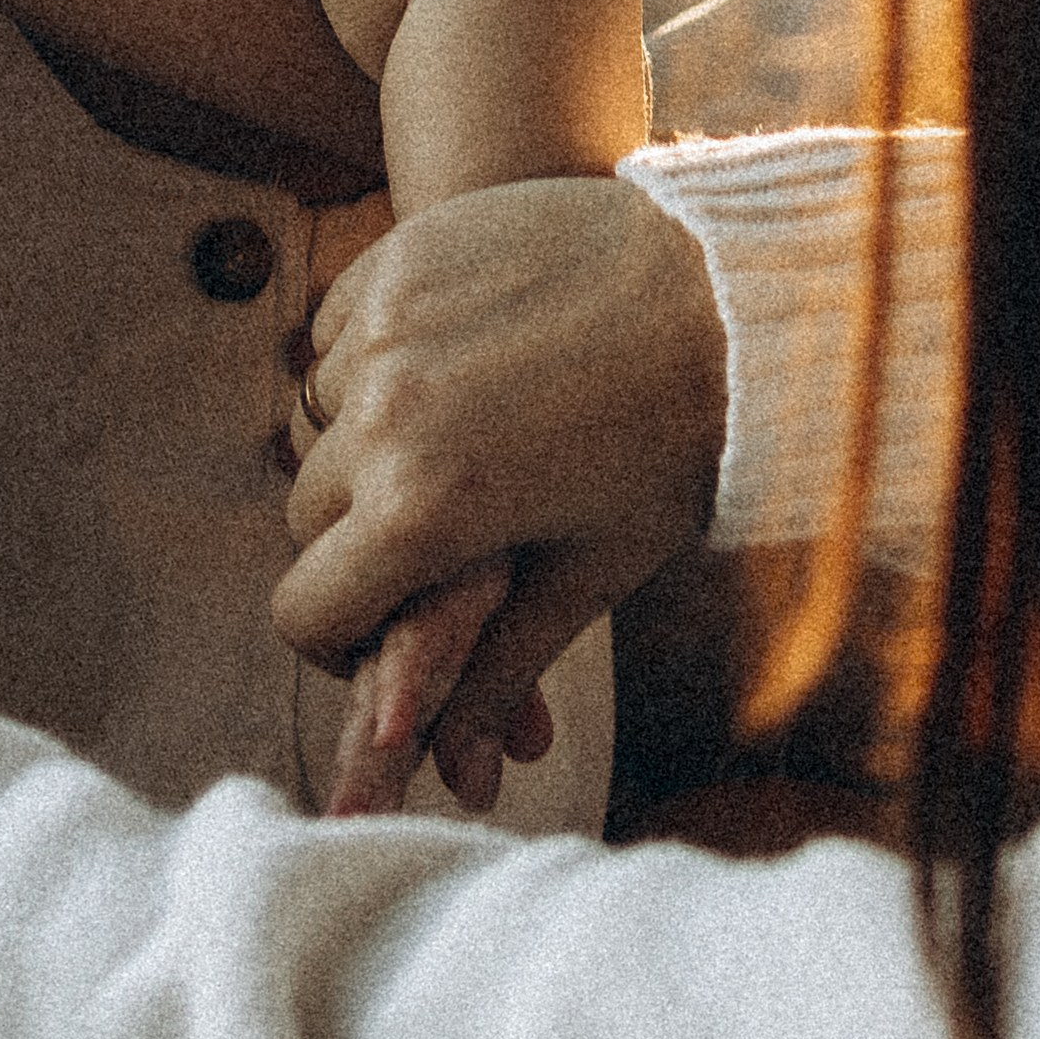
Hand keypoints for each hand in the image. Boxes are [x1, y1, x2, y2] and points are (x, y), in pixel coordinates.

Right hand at [274, 176, 726, 808]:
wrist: (735, 291)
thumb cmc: (674, 447)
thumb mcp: (589, 573)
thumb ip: (500, 672)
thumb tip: (459, 783)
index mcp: (426, 510)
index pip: (304, 608)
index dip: (337, 640)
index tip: (383, 632)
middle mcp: (382, 414)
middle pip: (304, 514)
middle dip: (354, 538)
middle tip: (430, 536)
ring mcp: (383, 324)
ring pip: (317, 416)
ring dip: (361, 439)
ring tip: (452, 439)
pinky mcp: (399, 255)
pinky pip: (339, 331)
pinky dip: (371, 358)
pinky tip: (448, 364)